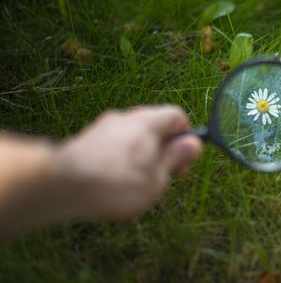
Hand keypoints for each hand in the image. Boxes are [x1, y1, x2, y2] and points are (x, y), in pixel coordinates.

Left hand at [56, 106, 201, 220]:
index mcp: (148, 121)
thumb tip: (193, 143)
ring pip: (133, 137)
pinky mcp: (86, 140)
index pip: (177, 116)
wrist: (64, 187)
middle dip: (162, 150)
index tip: (182, 162)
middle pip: (154, 126)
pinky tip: (113, 184)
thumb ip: (176, 158)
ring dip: (141, 156)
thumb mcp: (157, 177)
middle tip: (160, 177)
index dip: (186, 137)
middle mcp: (125, 117)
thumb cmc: (119, 184)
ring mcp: (103, 127)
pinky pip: (113, 145)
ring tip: (135, 185)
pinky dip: (120, 160)